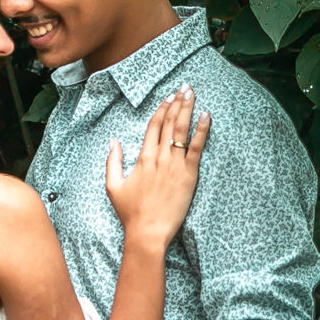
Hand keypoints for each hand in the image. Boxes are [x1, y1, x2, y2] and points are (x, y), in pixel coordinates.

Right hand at [105, 87, 209, 248]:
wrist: (148, 232)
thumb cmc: (131, 213)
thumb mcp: (113, 186)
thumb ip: (113, 161)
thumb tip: (114, 142)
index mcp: (142, 158)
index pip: (153, 127)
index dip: (161, 110)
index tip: (167, 98)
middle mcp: (159, 157)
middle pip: (169, 123)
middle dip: (177, 103)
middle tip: (184, 87)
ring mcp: (175, 165)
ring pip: (182, 130)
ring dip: (187, 109)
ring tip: (192, 94)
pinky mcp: (189, 175)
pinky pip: (196, 147)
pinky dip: (202, 130)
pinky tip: (206, 116)